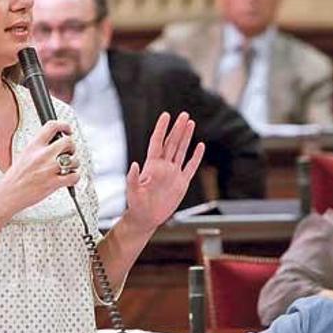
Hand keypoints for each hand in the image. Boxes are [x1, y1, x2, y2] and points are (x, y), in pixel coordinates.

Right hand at [0, 121, 79, 215]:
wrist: (8, 194)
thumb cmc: (15, 178)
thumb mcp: (24, 155)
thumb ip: (39, 148)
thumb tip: (56, 145)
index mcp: (34, 146)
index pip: (52, 126)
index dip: (64, 125)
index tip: (68, 129)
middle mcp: (42, 155)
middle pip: (68, 141)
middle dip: (72, 147)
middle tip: (69, 152)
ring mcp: (48, 169)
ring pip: (74, 160)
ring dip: (74, 164)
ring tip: (68, 168)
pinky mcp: (53, 183)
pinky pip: (74, 176)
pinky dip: (75, 177)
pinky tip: (68, 178)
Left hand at [123, 112, 204, 232]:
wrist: (146, 218)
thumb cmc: (136, 205)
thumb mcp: (132, 191)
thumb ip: (133, 178)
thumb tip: (134, 164)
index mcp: (151, 165)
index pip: (157, 142)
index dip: (162, 128)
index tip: (166, 115)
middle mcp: (163, 166)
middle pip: (172, 142)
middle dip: (177, 128)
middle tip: (184, 114)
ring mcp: (173, 173)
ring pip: (181, 150)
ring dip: (186, 137)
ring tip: (191, 123)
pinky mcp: (181, 183)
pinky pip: (190, 167)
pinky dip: (196, 157)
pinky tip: (200, 146)